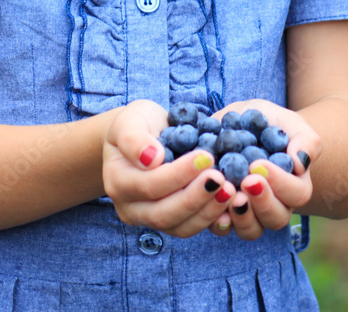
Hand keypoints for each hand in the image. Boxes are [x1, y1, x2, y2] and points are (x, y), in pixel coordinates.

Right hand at [102, 99, 236, 237]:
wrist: (143, 136)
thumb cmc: (137, 124)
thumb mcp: (130, 119)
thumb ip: (134, 137)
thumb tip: (152, 158)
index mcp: (117, 180)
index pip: (150, 184)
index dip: (179, 174)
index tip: (206, 156)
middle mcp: (130, 207)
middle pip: (164, 213)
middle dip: (196, 198)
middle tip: (222, 180)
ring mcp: (149, 219)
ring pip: (180, 227)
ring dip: (207, 211)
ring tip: (230, 191)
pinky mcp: (170, 223)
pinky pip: (190, 228)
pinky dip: (212, 218)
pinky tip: (230, 203)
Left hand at [207, 99, 320, 240]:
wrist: (239, 122)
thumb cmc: (270, 121)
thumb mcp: (288, 122)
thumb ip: (305, 140)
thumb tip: (301, 163)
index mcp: (294, 184)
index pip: (296, 194)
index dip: (280, 183)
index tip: (259, 165)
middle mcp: (273, 204)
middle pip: (276, 218)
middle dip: (262, 202)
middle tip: (247, 181)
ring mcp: (249, 211)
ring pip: (250, 229)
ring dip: (241, 216)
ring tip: (229, 193)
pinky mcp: (223, 210)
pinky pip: (222, 227)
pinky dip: (216, 220)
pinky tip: (208, 203)